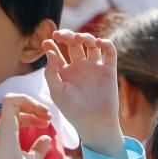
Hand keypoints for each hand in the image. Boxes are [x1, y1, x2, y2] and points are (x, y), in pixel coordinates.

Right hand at [0, 94, 53, 158]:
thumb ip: (39, 149)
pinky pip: (11, 100)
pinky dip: (27, 100)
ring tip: (47, 113)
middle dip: (36, 107)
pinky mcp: (5, 123)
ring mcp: (3, 124)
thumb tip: (47, 138)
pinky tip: (40, 111)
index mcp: (9, 134)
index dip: (35, 116)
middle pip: (18, 106)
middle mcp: (4, 127)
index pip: (20, 116)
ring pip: (14, 99)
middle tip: (50, 115)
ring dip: (33, 102)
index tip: (48, 122)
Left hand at [43, 30, 125, 158]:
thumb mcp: (57, 92)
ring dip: (85, 36)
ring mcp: (95, 67)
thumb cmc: (73, 111)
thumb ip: (51, 72)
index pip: (58, 52)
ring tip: (79, 38)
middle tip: (61, 35)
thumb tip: (49, 50)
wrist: (95, 123)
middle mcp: (80, 67)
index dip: (52, 44)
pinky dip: (106, 44)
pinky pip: (110, 52)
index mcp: (65, 71)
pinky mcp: (109, 70)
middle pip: (74, 43)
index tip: (48, 42)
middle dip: (67, 35)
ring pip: (91, 44)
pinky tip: (99, 43)